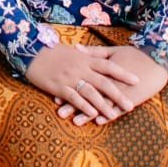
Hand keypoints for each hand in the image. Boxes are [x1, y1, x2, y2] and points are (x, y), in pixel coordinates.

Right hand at [25, 43, 139, 124]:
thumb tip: (101, 58)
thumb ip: (87, 56)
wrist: (30, 51)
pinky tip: (92, 114)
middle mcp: (80, 67)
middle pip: (103, 81)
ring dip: (103, 105)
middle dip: (118, 94)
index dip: (123, 73)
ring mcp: (69, 77)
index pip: (108, 65)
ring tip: (114, 115)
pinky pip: (73, 97)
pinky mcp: (58, 86)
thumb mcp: (72, 51)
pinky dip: (83, 105)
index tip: (137, 80)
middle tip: (131, 105)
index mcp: (85, 58)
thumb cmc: (52, 51)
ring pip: (90, 92)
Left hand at [53, 45, 167, 124]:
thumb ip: (94, 52)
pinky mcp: (133, 99)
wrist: (158, 60)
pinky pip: (119, 109)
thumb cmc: (134, 54)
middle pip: (89, 94)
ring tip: (75, 122)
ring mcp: (122, 92)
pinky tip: (98, 122)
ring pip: (102, 105)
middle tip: (60, 113)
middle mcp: (111, 82)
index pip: (84, 80)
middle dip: (74, 104)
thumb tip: (76, 49)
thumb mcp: (113, 51)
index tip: (56, 93)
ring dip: (89, 114)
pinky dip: (109, 116)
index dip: (70, 88)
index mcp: (104, 69)